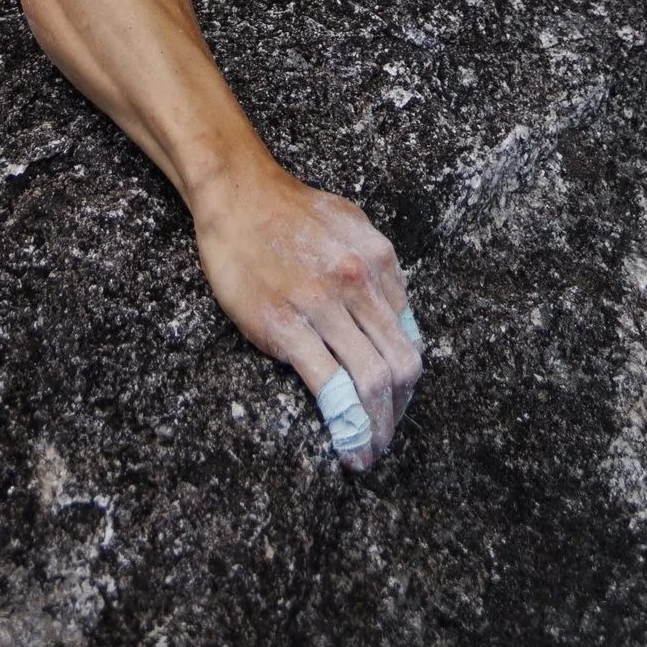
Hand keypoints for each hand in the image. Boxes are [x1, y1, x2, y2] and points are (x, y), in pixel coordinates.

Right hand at [190, 161, 422, 472]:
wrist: (236, 193)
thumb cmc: (289, 212)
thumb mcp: (352, 226)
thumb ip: (380, 272)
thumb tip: (400, 322)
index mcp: (379, 261)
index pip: (409, 338)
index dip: (407, 384)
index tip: (396, 407)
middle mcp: (359, 282)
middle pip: (400, 365)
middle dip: (398, 413)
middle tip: (385, 440)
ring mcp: (323, 304)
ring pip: (371, 380)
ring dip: (377, 428)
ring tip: (370, 453)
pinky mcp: (284, 325)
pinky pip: (329, 384)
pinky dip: (346, 424)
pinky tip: (347, 446)